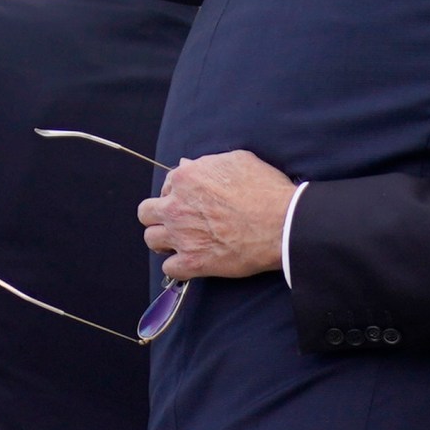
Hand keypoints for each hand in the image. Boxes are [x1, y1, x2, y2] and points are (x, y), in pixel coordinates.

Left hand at [138, 151, 293, 282]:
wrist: (283, 224)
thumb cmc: (266, 190)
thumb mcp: (238, 161)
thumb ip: (208, 163)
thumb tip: (189, 165)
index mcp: (185, 179)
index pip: (166, 185)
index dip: (178, 193)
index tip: (191, 201)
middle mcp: (176, 207)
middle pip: (146, 213)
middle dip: (159, 215)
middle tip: (177, 220)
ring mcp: (181, 236)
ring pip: (151, 239)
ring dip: (163, 241)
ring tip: (180, 242)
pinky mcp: (192, 262)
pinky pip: (169, 268)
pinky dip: (178, 266)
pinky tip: (191, 262)